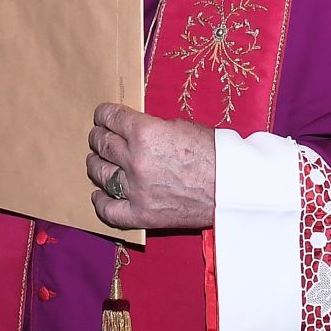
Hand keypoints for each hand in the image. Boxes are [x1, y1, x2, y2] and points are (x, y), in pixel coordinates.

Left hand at [85, 103, 215, 230]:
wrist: (234, 187)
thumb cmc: (215, 153)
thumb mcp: (181, 126)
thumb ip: (151, 128)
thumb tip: (131, 131)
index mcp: (146, 133)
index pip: (112, 118)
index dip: (103, 115)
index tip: (102, 116)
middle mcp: (136, 160)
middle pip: (103, 144)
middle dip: (98, 137)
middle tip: (99, 136)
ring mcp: (137, 189)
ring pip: (101, 173)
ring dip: (96, 164)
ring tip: (97, 161)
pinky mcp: (142, 215)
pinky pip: (109, 210)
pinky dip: (100, 201)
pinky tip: (99, 193)